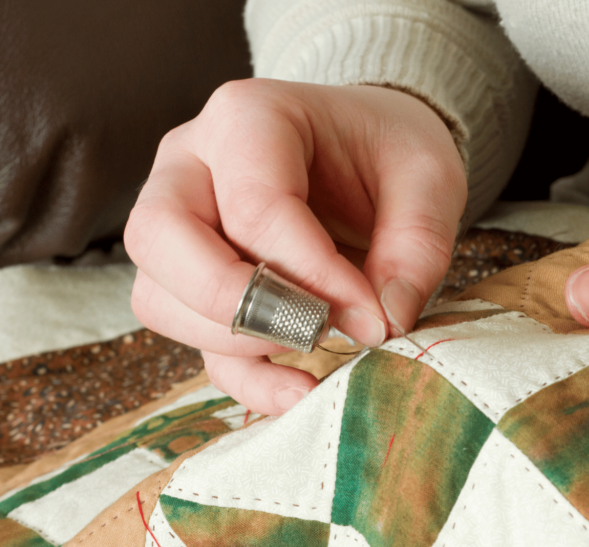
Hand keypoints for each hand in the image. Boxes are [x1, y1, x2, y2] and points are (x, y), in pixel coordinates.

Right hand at [124, 80, 465, 413]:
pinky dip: (239, 375)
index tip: (374, 317)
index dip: (314, 276)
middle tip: (315, 332)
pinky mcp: (188, 279)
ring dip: (232, 342)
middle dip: (238, 303)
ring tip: (316, 351)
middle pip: (160, 237)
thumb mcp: (430, 180)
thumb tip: (383, 323)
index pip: (255, 206)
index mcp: (250, 117)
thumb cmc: (390, 153)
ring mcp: (178, 222)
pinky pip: (187, 338)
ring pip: (157, 295)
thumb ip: (417, 248)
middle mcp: (191, 162)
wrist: (369, 150)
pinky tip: (300, 388)